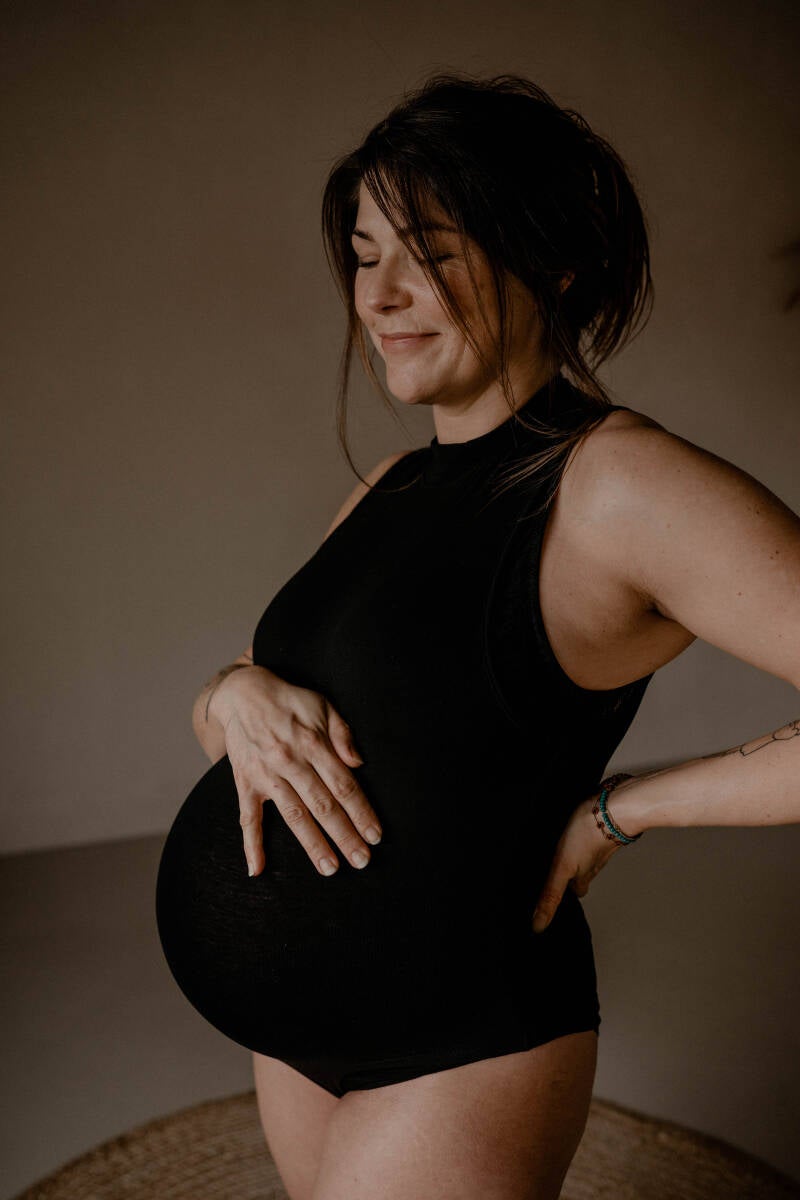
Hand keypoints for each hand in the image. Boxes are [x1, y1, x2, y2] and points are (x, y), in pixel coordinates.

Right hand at [210, 665, 381, 878]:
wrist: (242, 693)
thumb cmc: (289, 701)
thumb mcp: (322, 705)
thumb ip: (342, 734)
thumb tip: (359, 762)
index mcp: (313, 744)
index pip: (343, 785)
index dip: (361, 812)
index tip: (375, 835)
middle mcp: (290, 762)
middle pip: (323, 805)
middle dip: (344, 834)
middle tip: (362, 861)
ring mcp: (266, 776)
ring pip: (294, 816)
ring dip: (313, 844)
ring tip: (330, 867)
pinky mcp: (245, 783)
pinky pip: (248, 818)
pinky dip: (251, 845)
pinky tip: (258, 868)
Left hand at [531, 785, 634, 932]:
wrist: (614, 806)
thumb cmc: (587, 836)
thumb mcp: (561, 868)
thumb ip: (550, 895)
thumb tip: (538, 926)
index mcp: (583, 876)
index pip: (574, 892)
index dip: (564, 897)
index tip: (552, 900)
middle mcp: (592, 863)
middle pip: (580, 874)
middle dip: (568, 875)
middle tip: (551, 874)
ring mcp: (598, 844)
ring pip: (584, 855)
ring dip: (573, 855)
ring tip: (556, 852)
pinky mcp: (599, 826)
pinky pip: (587, 835)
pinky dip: (579, 836)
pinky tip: (570, 828)